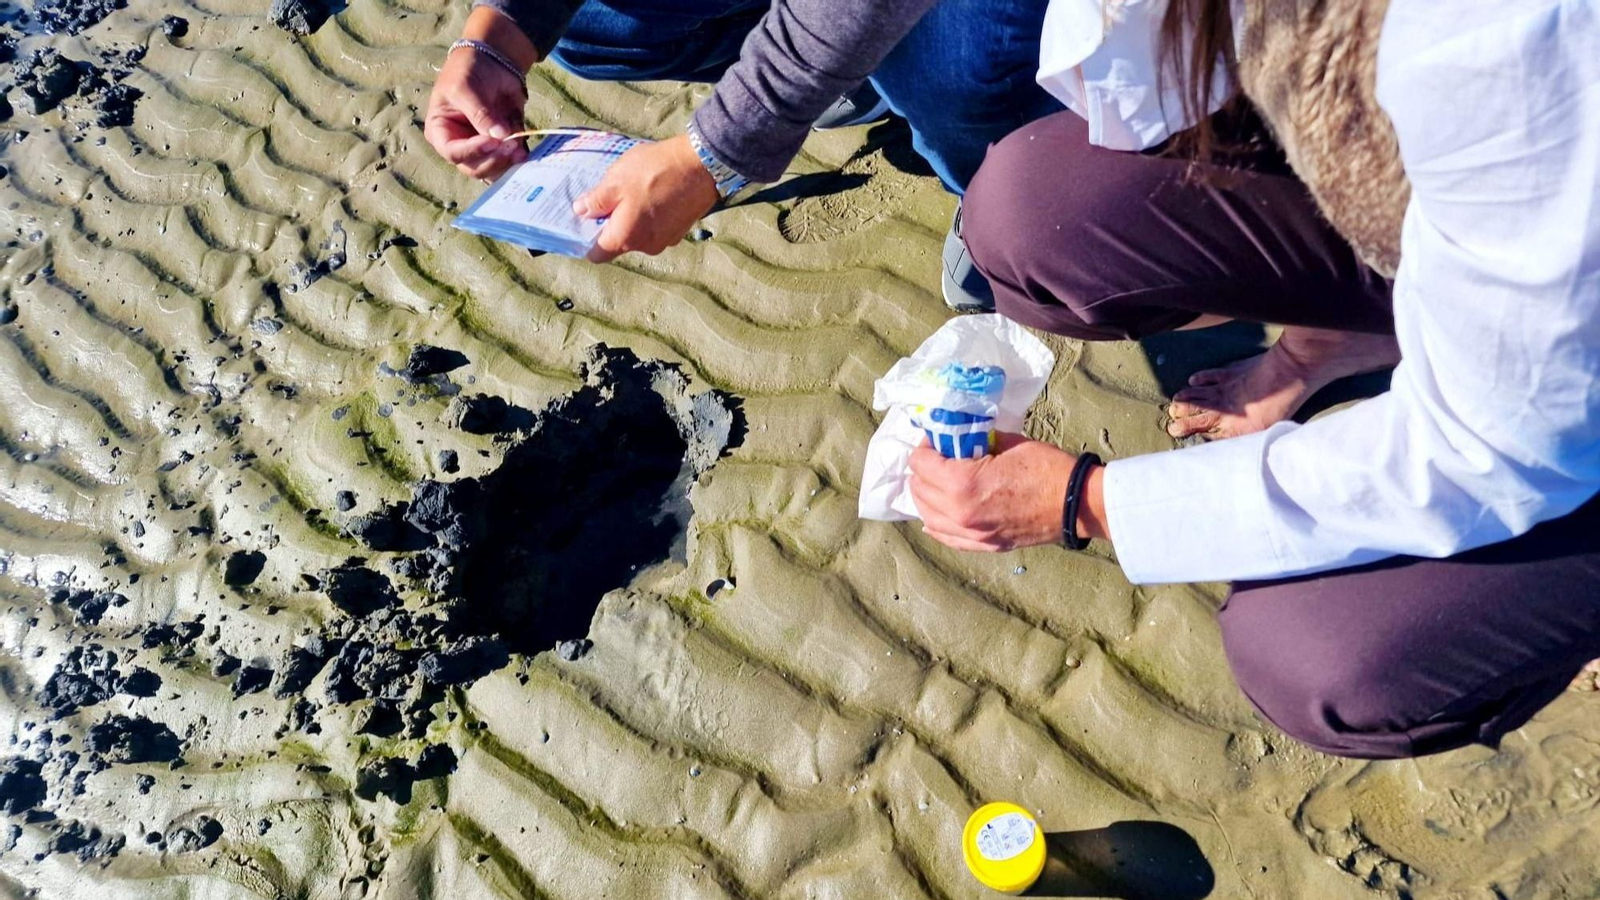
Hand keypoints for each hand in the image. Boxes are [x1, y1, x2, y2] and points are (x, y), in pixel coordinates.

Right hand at [424, 9, 535, 180]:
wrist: (491, 62)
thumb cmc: (467, 72)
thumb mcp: (465, 88)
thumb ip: (480, 113)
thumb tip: (500, 136)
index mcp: (441, 132)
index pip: (454, 152)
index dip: (472, 151)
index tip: (491, 142)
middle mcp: (461, 146)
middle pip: (475, 167)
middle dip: (493, 160)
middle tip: (510, 147)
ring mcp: (482, 148)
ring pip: (493, 169)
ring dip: (507, 163)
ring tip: (519, 150)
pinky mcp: (503, 146)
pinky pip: (510, 161)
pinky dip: (518, 158)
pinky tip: (525, 151)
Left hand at [573, 134, 719, 261]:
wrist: (702, 165)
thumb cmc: (655, 171)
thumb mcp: (616, 180)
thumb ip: (596, 201)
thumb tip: (580, 211)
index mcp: (625, 238)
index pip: (597, 254)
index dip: (587, 238)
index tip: (587, 219)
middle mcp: (645, 247)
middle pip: (619, 243)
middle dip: (612, 224)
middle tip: (615, 195)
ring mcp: (665, 241)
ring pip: (639, 235)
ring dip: (634, 218)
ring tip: (639, 191)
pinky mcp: (680, 232)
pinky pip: (657, 229)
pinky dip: (652, 216)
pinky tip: (656, 194)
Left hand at [908, 432, 1107, 551]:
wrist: (1076, 504)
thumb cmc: (1046, 468)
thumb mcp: (1007, 443)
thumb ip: (976, 441)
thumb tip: (959, 438)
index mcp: (962, 484)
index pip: (920, 463)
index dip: (926, 446)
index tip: (938, 440)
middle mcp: (959, 513)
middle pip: (918, 489)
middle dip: (924, 469)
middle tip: (938, 457)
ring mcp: (971, 534)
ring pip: (927, 515)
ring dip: (926, 495)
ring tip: (937, 481)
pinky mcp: (983, 545)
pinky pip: (945, 537)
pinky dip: (935, 523)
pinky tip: (932, 516)